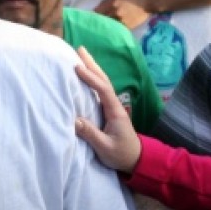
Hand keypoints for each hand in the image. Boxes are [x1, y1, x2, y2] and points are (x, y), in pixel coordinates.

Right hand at [74, 46, 140, 172]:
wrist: (136, 159)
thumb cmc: (121, 154)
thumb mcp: (105, 147)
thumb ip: (91, 134)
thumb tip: (74, 120)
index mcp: (115, 111)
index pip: (103, 90)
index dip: (90, 78)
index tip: (77, 68)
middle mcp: (114, 105)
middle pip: (104, 80)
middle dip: (92, 64)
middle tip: (80, 49)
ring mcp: (112, 107)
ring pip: (103, 83)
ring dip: (93, 69)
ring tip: (82, 56)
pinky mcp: (108, 111)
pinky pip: (100, 91)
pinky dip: (93, 80)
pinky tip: (86, 75)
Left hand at [94, 0, 151, 29]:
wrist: (147, 2)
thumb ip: (105, 2)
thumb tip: (94, 10)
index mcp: (112, 3)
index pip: (97, 12)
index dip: (91, 17)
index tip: (87, 20)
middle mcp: (115, 12)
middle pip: (101, 21)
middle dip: (96, 24)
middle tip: (90, 28)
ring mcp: (121, 20)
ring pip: (108, 27)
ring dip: (104, 29)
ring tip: (99, 32)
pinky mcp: (127, 27)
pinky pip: (117, 31)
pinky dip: (113, 32)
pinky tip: (110, 34)